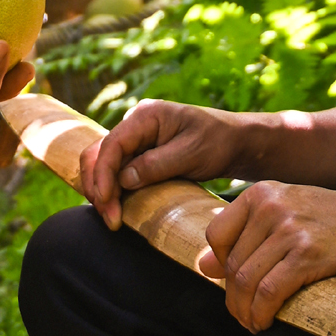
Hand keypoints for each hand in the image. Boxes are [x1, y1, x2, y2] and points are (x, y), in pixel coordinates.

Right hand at [80, 100, 247, 226]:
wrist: (237, 142)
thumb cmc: (220, 142)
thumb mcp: (192, 153)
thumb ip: (156, 165)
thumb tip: (123, 180)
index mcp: (146, 116)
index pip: (112, 145)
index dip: (103, 175)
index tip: (106, 202)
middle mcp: (135, 125)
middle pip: (99, 154)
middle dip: (98, 186)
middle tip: (110, 218)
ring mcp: (136, 140)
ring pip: (103, 165)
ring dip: (102, 191)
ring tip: (111, 218)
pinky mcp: (140, 155)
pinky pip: (116, 171)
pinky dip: (112, 190)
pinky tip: (116, 208)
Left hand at [199, 180, 335, 333]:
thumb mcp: (290, 215)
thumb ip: (248, 235)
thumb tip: (203, 267)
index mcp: (262, 192)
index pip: (216, 235)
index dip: (219, 267)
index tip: (233, 286)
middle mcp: (272, 205)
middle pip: (232, 263)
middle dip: (233, 297)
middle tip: (244, 316)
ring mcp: (290, 229)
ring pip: (246, 281)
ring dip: (245, 311)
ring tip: (253, 324)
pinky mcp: (309, 254)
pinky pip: (270, 292)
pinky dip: (262, 314)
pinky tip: (266, 323)